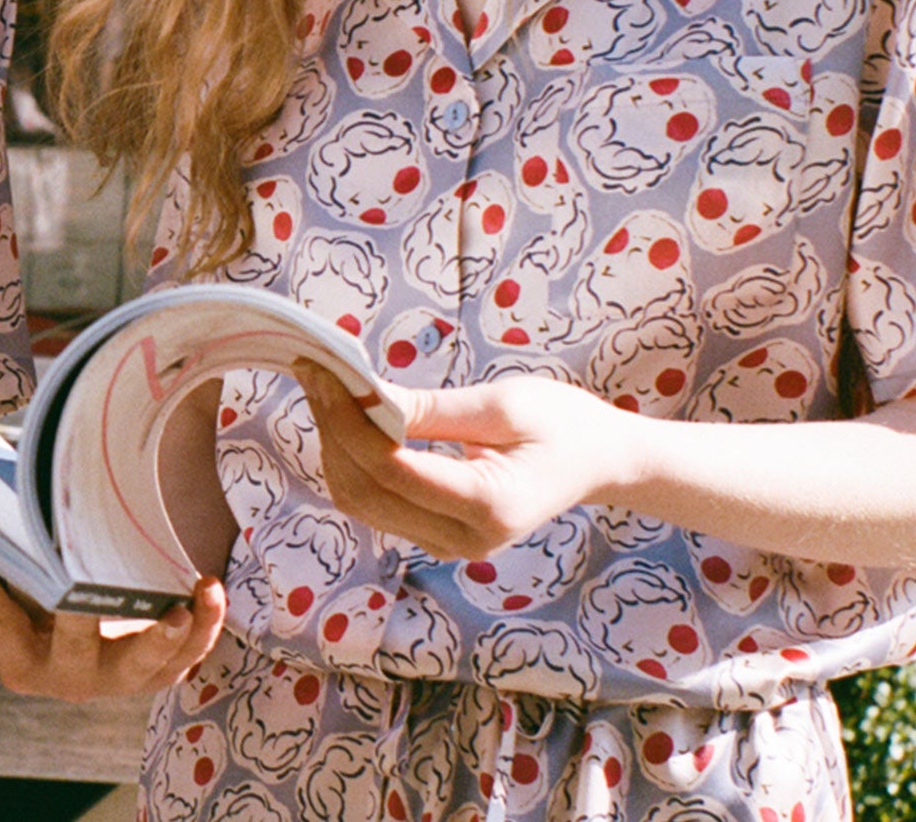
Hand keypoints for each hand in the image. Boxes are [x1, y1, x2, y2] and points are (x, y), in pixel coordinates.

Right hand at [0, 549, 224, 700]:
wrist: (95, 632)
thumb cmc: (49, 596)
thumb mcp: (19, 584)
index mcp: (20, 659)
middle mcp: (67, 677)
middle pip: (73, 652)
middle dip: (81, 621)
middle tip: (87, 596)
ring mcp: (118, 680)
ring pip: (145, 666)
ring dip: (166, 636)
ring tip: (180, 606)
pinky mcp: (158, 672)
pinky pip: (186, 656)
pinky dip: (203, 625)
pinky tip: (208, 590)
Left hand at [293, 364, 644, 557]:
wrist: (600, 463)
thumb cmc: (564, 424)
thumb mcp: (503, 405)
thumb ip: (431, 410)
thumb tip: (363, 394)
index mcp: (489, 505)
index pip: (392, 469)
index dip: (346, 420)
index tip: (322, 369)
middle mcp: (464, 539)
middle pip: (365, 492)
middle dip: (331, 431)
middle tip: (315, 372)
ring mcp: (450, 545)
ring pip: (363, 503)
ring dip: (336, 446)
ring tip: (326, 389)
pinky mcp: (439, 536)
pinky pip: (378, 503)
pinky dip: (355, 461)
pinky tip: (349, 419)